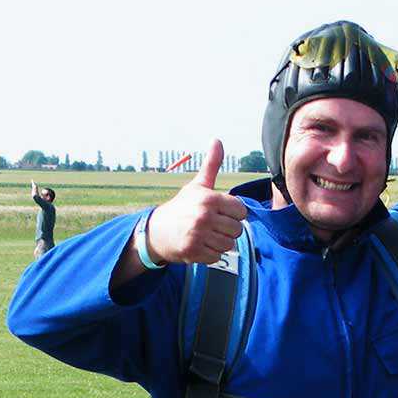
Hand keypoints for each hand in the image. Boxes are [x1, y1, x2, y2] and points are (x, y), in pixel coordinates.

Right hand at [145, 139, 246, 265]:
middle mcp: (204, 216)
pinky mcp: (193, 252)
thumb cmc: (181, 207)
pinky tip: (200, 245)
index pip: (241, 212)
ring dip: (220, 243)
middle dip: (227, 230)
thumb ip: (211, 165)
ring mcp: (198, 235)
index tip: (220, 213)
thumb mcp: (197, 185)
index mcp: (209, 199)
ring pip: (229, 245)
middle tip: (212, 226)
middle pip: (237, 230)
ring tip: (206, 236)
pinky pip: (217, 257)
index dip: (233, 214)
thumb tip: (217, 140)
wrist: (156, 231)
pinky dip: (211, 254)